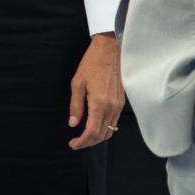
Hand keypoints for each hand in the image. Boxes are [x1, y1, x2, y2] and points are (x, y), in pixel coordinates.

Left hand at [67, 32, 124, 149]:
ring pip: (110, 130)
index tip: (72, 144)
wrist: (110, 50)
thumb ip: (75, 105)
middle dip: (89, 142)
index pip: (92, 132)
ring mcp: (119, 105)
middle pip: (102, 135)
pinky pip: (114, 122)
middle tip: (76, 142)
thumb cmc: (92, 63)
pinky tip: (94, 124)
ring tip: (84, 136)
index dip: (82, 142)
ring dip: (97, 137)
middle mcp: (112, 107)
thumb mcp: (77, 83)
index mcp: (99, 103)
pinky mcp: (122, 102)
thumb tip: (73, 124)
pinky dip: (105, 128)